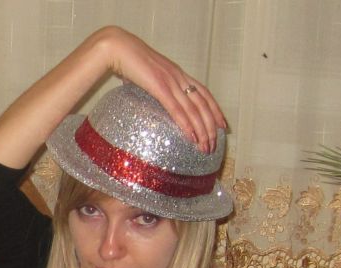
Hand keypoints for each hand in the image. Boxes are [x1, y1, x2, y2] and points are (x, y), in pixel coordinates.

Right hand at [96, 26, 226, 153]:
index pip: (205, 93)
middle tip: (214, 145)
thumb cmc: (128, 60)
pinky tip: (192, 137)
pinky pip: (176, 109)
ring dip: (202, 131)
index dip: (216, 110)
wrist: (117, 46)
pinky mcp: (159, 87)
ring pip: (193, 110)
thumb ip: (153, 87)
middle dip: (211, 127)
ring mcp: (170, 82)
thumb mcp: (148, 75)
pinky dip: (186, 125)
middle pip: (203, 105)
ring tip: (205, 147)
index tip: (223, 126)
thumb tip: (149, 100)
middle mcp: (179, 77)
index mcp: (178, 73)